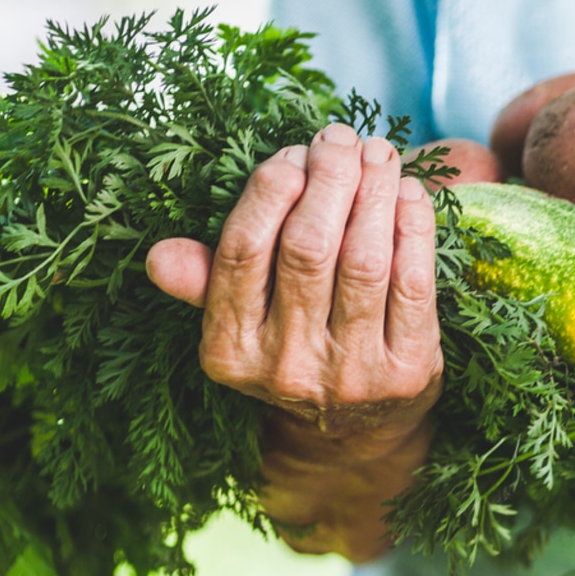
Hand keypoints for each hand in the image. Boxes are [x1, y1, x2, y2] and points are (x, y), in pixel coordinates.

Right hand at [145, 124, 443, 559]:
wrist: (356, 438)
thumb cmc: (293, 353)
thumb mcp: (238, 329)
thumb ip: (205, 285)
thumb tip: (159, 256)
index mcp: (230, 353)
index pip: (244, 251)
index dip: (270, 190)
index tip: (293, 153)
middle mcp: (288, 368)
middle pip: (308, 248)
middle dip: (327, 178)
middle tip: (340, 137)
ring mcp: (353, 374)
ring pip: (364, 261)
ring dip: (374, 193)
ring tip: (378, 152)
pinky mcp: (411, 373)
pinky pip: (415, 284)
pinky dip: (414, 229)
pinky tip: (411, 193)